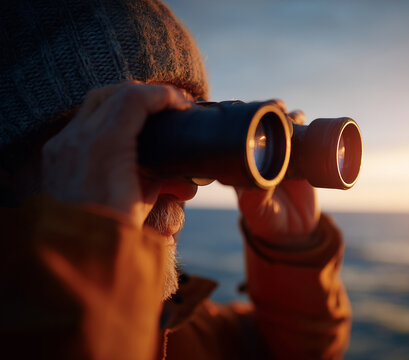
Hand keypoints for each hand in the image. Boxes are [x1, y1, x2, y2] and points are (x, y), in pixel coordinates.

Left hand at [42, 81, 196, 227]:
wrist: (67, 257)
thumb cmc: (108, 235)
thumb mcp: (144, 206)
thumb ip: (162, 181)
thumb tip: (185, 180)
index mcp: (103, 148)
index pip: (134, 99)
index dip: (162, 95)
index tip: (181, 103)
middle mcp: (77, 139)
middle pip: (114, 93)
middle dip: (145, 94)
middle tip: (167, 105)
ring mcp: (62, 145)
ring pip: (95, 103)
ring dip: (123, 102)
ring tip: (147, 114)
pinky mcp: (54, 154)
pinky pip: (81, 121)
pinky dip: (105, 118)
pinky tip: (121, 130)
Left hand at [235, 100, 320, 247]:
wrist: (295, 233)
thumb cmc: (268, 223)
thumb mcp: (257, 212)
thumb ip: (255, 197)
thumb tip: (260, 176)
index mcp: (242, 164)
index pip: (238, 134)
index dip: (243, 119)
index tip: (250, 109)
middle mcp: (261, 155)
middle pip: (261, 125)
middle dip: (267, 111)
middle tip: (277, 108)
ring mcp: (282, 155)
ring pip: (282, 127)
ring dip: (286, 115)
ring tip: (292, 114)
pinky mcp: (301, 159)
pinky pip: (302, 138)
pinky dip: (304, 125)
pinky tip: (305, 119)